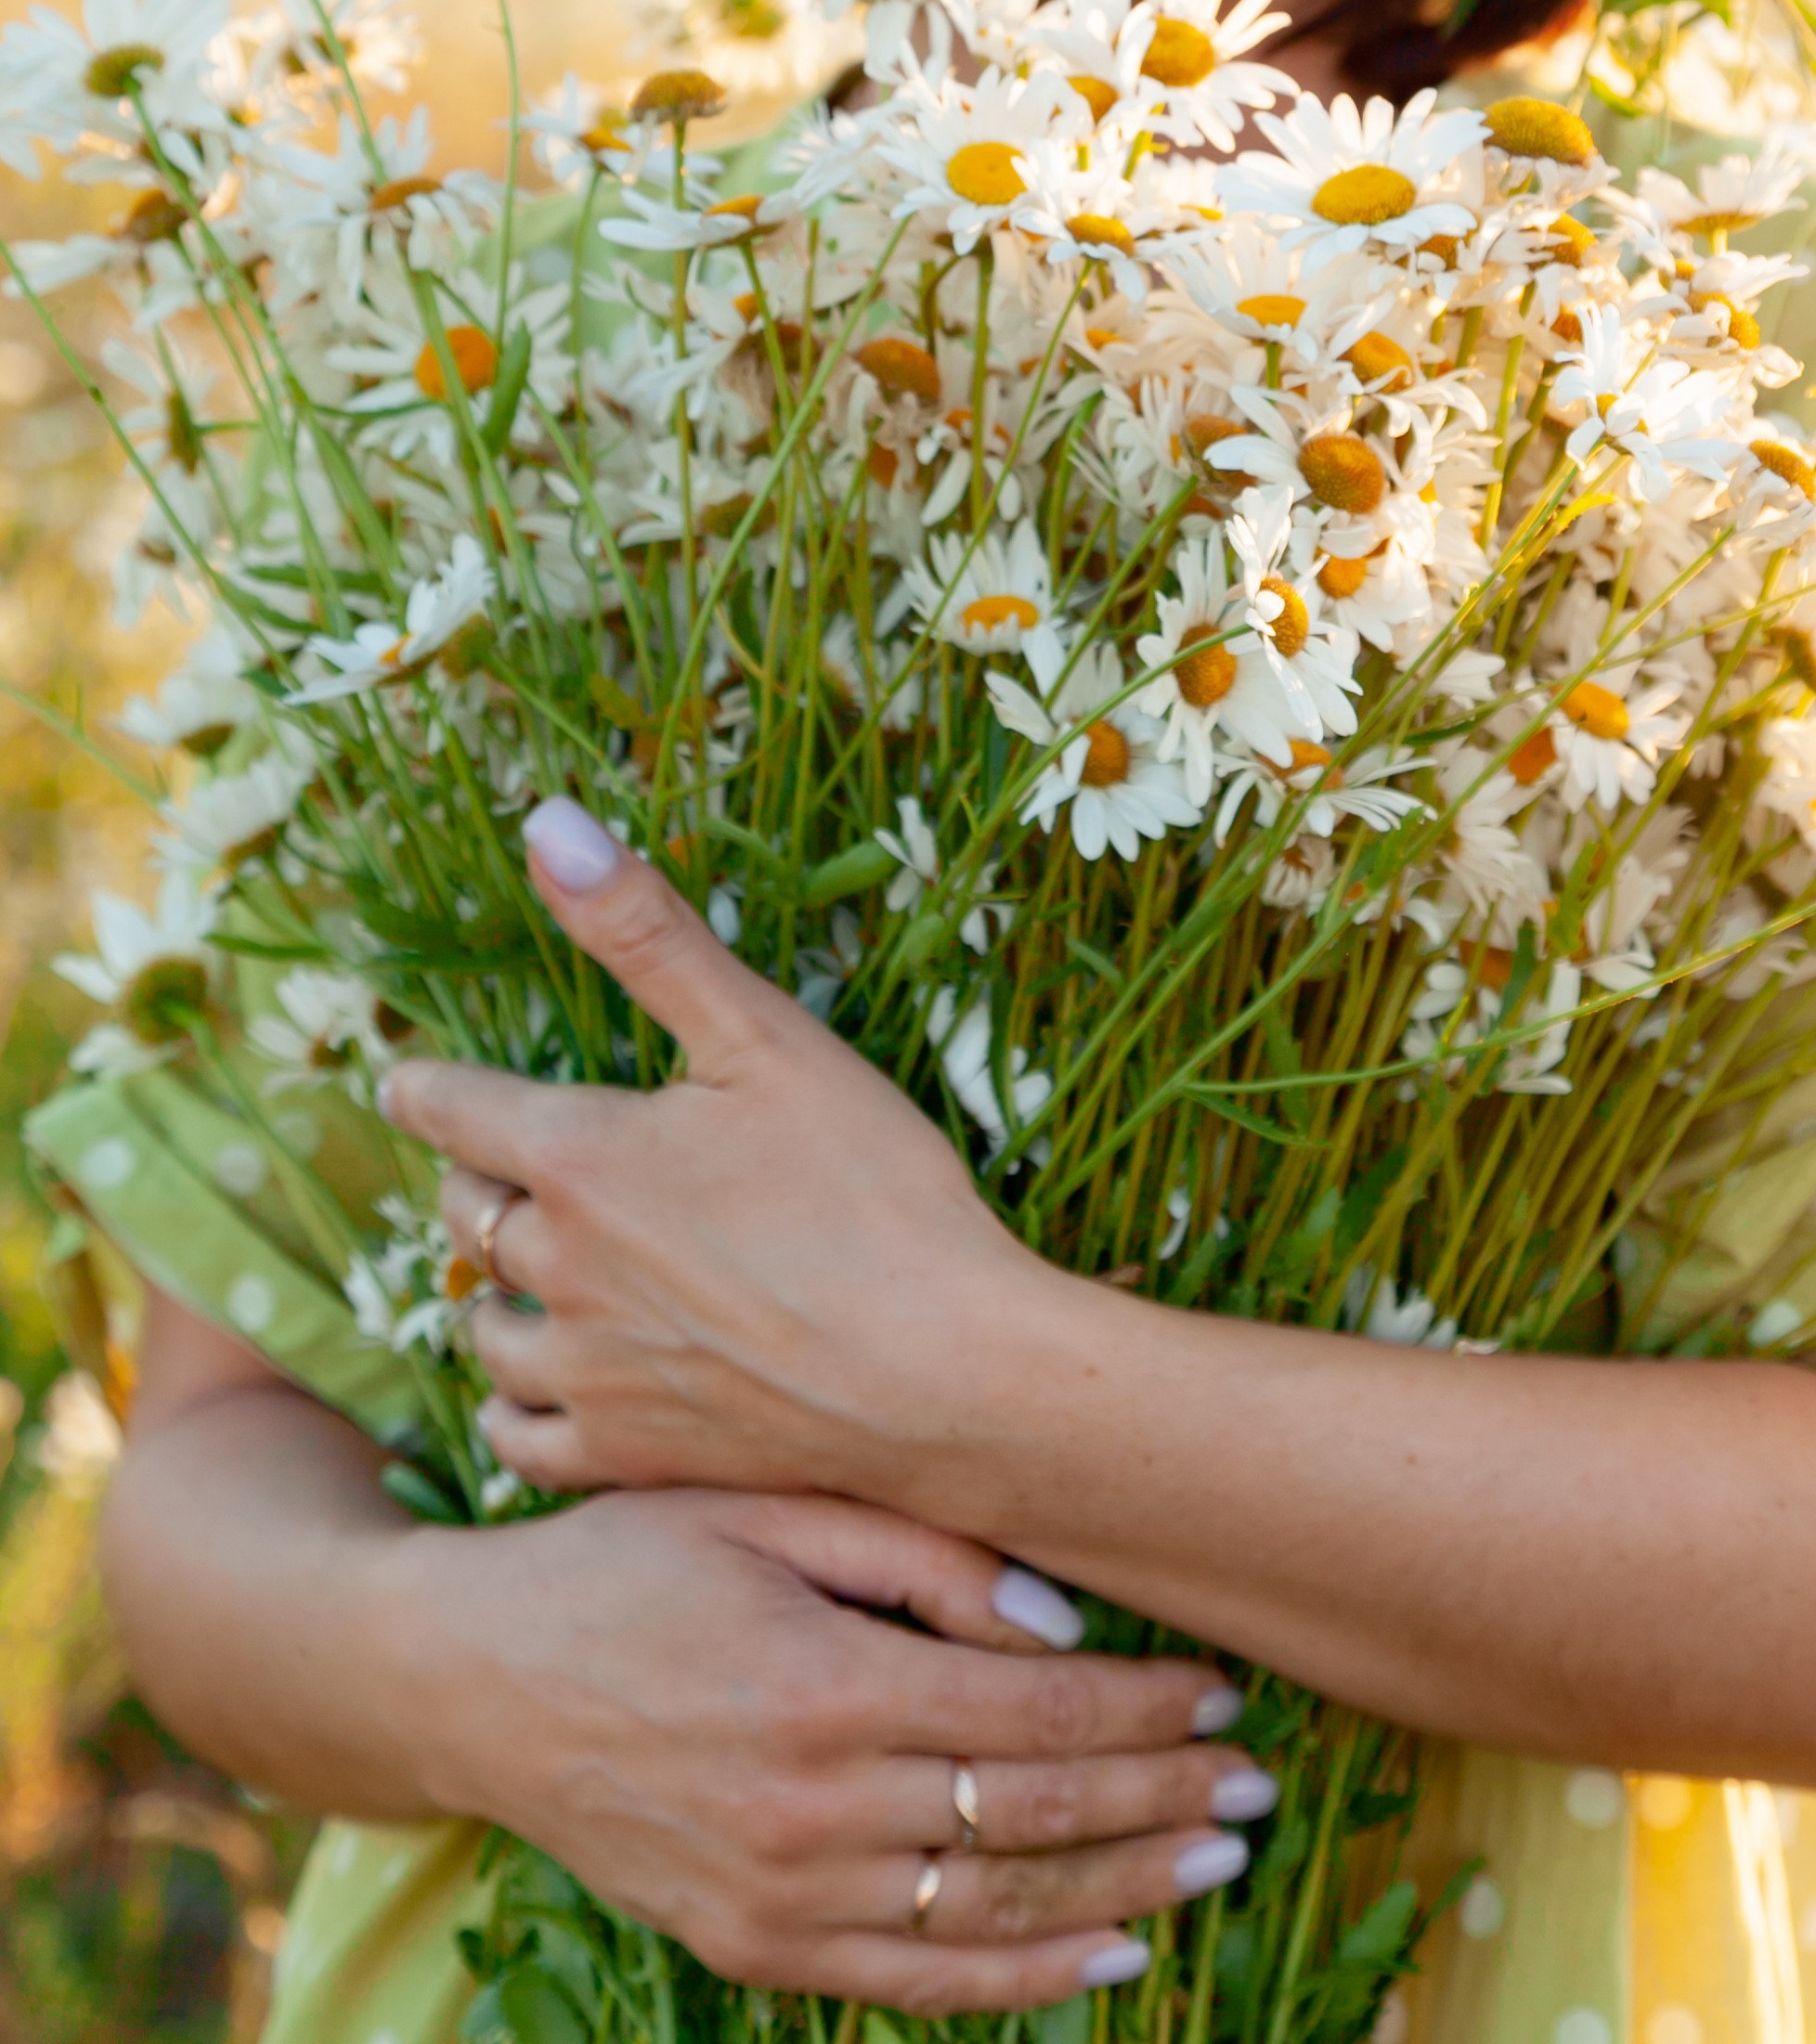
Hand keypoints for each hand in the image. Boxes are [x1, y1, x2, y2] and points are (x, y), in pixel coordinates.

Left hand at [379, 800, 1086, 1502]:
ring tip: (522, 1273)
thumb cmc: (874, 1190)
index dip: (422, 1088)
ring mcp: (588, 1371)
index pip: (452, 1109)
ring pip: (482, 1326)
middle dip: (474, 1179)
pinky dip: (516, 1405)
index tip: (405, 1080)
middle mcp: (559, 1266)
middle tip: (495, 1165)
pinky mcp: (627, 1457)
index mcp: (582, 1156)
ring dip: (492, 1291)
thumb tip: (546, 822)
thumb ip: (646, 932)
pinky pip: (519, 1436)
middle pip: (465, 1214)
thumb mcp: (763, 1034)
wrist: (947, 1373)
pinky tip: (542, 1388)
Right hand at [388, 1482, 1272, 2008]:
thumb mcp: (764, 1504)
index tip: (1222, 1691)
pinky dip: (1024, 1980)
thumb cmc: (628, 1560)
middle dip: (1161, 1798)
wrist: (476, 1680)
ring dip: (1123, 1889)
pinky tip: (1111, 1961)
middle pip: (1035, 1810)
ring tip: (1214, 1862)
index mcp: (826, 1681)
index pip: (1036, 1708)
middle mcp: (811, 1805)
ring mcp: (780, 1895)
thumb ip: (918, 1552)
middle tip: (1256, 1783)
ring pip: (994, 1908)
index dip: (1144, 1707)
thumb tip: (1061, 1624)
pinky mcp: (751, 1948)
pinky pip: (917, 1981)